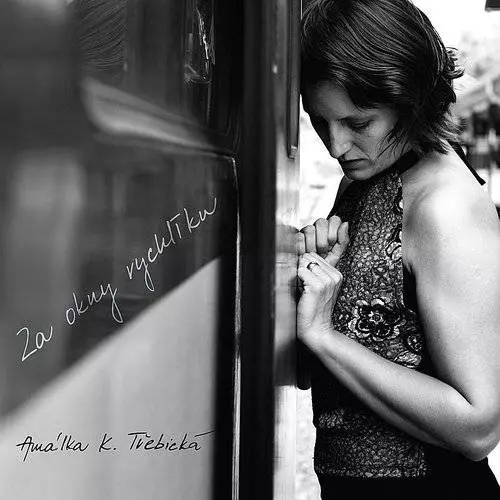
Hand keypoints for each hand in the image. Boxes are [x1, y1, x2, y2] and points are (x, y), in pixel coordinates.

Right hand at [297, 216, 348, 266]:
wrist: (310, 277)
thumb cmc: (322, 266)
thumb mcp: (336, 255)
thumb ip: (343, 240)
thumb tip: (345, 224)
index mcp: (329, 232)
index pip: (334, 220)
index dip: (333, 231)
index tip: (332, 243)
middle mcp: (318, 230)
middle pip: (321, 222)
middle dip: (323, 240)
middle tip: (322, 251)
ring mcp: (305, 233)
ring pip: (310, 229)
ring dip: (312, 245)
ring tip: (312, 254)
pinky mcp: (295, 238)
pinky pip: (299, 237)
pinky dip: (303, 248)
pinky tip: (305, 254)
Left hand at [297, 223, 348, 349]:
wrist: (317, 329)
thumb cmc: (313, 308)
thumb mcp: (317, 286)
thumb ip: (314, 270)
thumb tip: (301, 255)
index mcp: (337, 274)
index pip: (314, 256)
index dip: (305, 267)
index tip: (308, 283)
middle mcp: (335, 275)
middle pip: (309, 257)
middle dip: (302, 270)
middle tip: (306, 288)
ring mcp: (328, 280)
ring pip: (304, 263)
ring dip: (299, 276)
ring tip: (305, 291)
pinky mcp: (318, 286)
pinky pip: (300, 272)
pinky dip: (297, 281)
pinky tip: (304, 293)